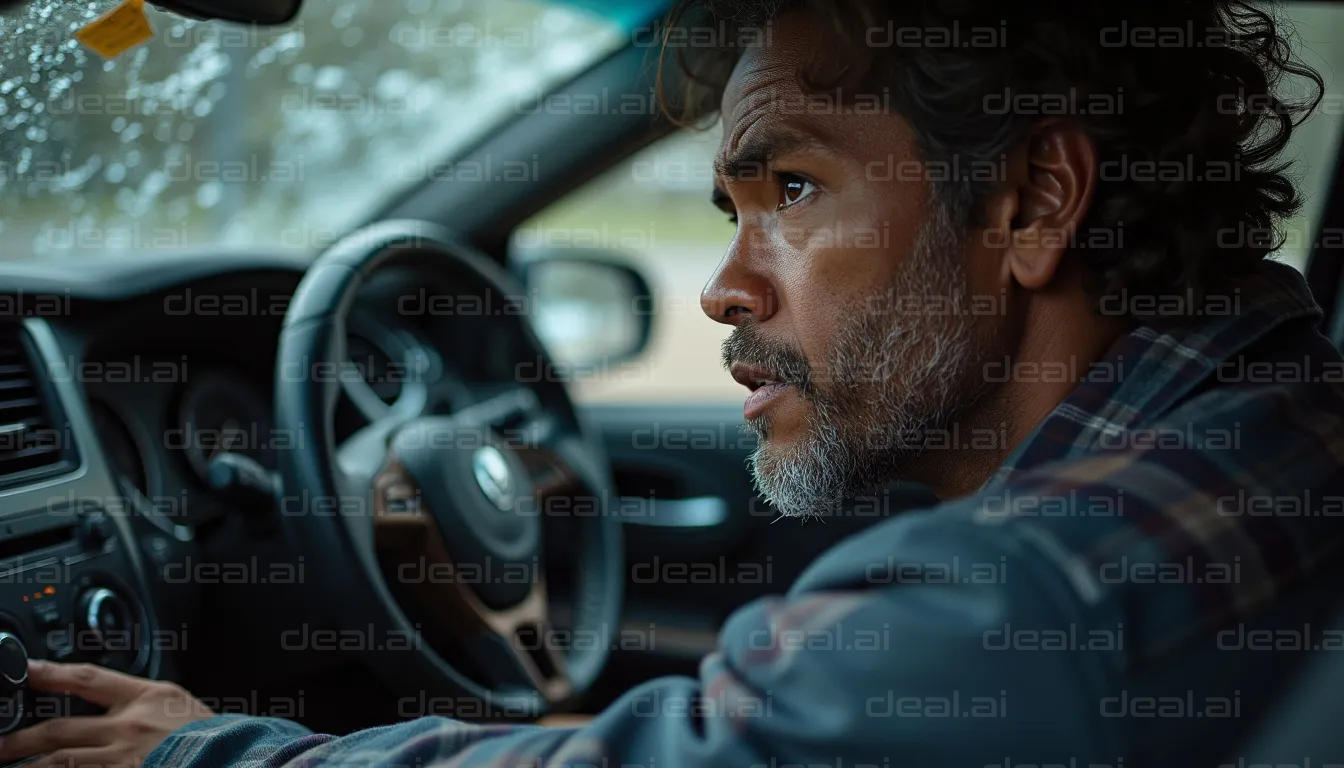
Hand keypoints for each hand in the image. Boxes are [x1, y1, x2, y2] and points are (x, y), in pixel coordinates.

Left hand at [0, 660, 214, 766]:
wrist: (239, 758)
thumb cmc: (220, 737)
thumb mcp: (186, 707)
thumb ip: (153, 706)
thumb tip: (123, 705)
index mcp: (149, 698)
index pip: (90, 678)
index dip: (53, 673)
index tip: (27, 671)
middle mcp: (129, 727)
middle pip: (60, 729)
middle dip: (21, 737)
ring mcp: (122, 760)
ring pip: (59, 763)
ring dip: (28, 765)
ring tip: (5, 763)